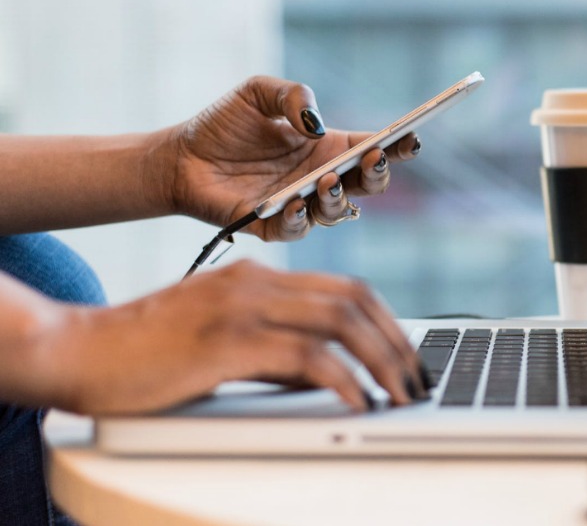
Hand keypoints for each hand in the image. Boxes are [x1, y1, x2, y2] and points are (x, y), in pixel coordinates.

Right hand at [36, 260, 424, 414]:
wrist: (77, 351)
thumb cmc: (146, 353)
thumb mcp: (222, 341)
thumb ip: (274, 349)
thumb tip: (327, 375)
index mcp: (257, 276)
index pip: (346, 288)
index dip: (388, 321)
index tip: (408, 356)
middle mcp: (256, 282)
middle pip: (355, 300)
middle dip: (397, 342)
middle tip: (417, 380)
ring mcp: (242, 307)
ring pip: (341, 322)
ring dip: (382, 361)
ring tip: (401, 395)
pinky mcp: (227, 341)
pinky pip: (306, 356)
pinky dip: (343, 380)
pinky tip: (358, 402)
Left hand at [162, 76, 421, 240]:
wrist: (179, 157)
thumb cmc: (223, 125)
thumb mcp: (258, 92)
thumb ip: (292, 95)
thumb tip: (315, 124)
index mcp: (327, 148)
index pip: (373, 148)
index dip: (397, 145)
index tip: (410, 137)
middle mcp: (321, 179)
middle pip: (368, 185)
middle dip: (378, 174)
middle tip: (372, 158)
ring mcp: (300, 205)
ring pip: (338, 212)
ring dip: (339, 198)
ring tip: (327, 180)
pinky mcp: (272, 226)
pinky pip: (296, 229)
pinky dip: (300, 218)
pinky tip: (295, 202)